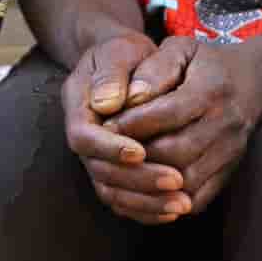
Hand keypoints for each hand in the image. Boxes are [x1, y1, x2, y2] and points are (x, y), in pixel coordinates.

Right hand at [62, 32, 194, 223]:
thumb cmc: (124, 53)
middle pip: (99, 172)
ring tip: (183, 202)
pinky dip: (149, 210)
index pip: (83, 138)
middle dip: (138, 180)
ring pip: (113, 193)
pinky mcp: (115, 173)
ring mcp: (97, 159)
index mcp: (78, 107)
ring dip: (147, 202)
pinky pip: (126, 202)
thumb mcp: (118, 50)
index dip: (110, 148)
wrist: (126, 63)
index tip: (141, 150)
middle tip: (176, 180)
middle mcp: (84, 139)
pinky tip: (177, 209)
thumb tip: (107, 104)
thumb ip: (112, 73)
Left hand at [115, 38, 261, 216]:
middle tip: (107, 153)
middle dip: (136, 155)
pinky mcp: (228, 174)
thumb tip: (129, 97)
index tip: (104, 125)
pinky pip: (196, 200)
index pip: (167, 113)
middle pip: (176, 151)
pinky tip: (142, 189)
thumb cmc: (205, 64)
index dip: (132, 122)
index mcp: (212, 91)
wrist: (253, 84)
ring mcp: (230, 154)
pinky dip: (166, 201)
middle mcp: (225, 125)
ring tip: (120, 171)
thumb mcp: (181, 49)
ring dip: (148, 181)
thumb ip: (154, 68)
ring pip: (185, 181)